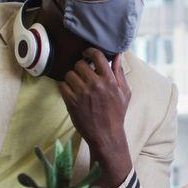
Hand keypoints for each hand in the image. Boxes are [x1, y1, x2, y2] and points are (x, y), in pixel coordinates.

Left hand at [58, 49, 131, 187]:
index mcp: (109, 80)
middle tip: (83, 75)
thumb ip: (120, 72)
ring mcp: (82, 93)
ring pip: (69, 74)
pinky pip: (62, 85)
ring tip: (77, 86)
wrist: (106, 135)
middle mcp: (95, 84)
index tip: (87, 54)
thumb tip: (118, 55)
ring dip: (72, 78)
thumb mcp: (125, 92)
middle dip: (80, 68)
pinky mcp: (71, 101)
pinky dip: (65, 88)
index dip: (90, 52)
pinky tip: (72, 93)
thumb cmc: (116, 113)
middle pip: (79, 64)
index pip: (96, 55)